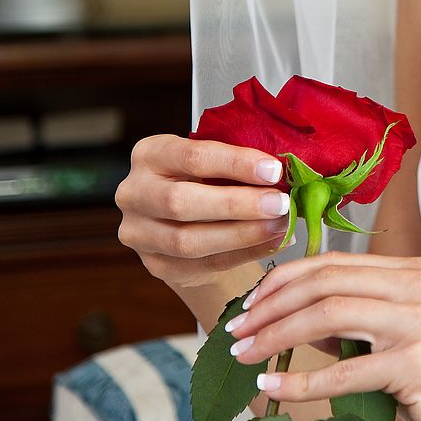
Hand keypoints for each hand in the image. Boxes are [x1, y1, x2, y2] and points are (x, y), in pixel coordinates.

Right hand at [115, 134, 294, 288]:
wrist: (188, 222)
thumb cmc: (205, 182)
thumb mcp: (214, 163)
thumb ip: (238, 164)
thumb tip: (285, 170)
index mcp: (149, 154)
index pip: (191, 156)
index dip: (234, 163)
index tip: (273, 170)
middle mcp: (134, 192)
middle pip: (181, 202)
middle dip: (238, 204)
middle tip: (280, 204)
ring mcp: (139, 233)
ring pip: (189, 241)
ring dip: (243, 234)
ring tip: (281, 225)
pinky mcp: (156, 265)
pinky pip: (205, 264)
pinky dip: (246, 254)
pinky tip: (273, 242)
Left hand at [227, 251, 420, 420]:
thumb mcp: (406, 339)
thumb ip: (359, 323)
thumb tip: (295, 319)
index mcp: (416, 273)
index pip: (332, 264)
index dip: (282, 281)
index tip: (249, 307)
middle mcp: (420, 286)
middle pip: (325, 281)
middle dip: (269, 305)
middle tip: (236, 330)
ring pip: (328, 314)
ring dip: (275, 335)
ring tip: (244, 355)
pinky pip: (344, 370)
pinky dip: (300, 381)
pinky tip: (272, 389)